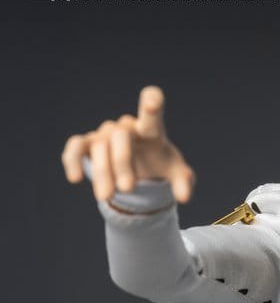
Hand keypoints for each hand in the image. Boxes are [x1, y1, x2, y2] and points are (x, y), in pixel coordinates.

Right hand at [62, 85, 195, 203]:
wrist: (142, 171)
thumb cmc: (161, 165)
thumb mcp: (177, 174)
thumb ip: (183, 183)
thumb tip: (184, 198)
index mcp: (150, 130)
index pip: (151, 111)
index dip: (151, 104)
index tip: (152, 105)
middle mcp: (126, 127)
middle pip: (120, 136)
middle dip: (122, 163)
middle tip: (128, 189)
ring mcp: (105, 134)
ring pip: (100, 146)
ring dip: (103, 172)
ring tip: (106, 197)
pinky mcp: (88, 145)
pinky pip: (76, 146)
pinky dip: (72, 160)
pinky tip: (75, 178)